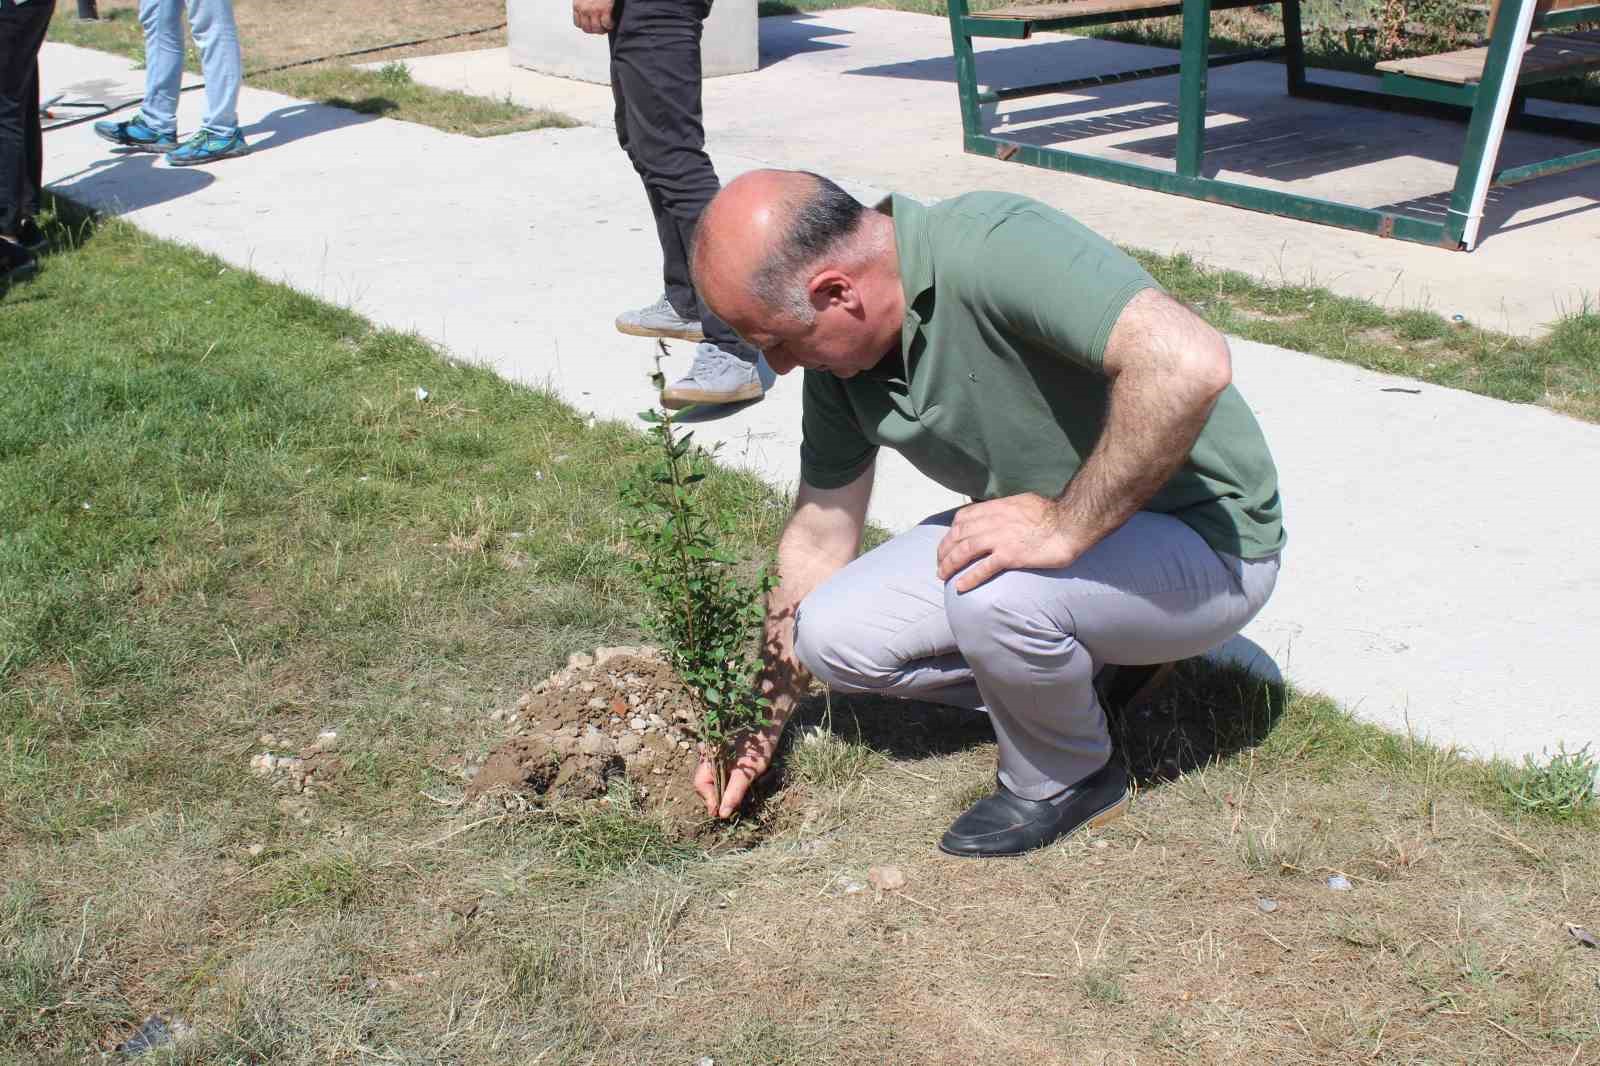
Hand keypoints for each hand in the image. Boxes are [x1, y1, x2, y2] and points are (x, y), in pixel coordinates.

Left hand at [572, 0, 614, 33]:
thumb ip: (584, 5)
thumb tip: (588, 16)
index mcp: (577, 5)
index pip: (578, 24)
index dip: (586, 26)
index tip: (592, 25)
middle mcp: (583, 9)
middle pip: (587, 29)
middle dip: (595, 30)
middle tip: (602, 28)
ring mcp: (593, 10)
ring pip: (597, 29)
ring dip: (604, 29)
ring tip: (608, 26)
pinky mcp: (604, 9)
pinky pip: (607, 24)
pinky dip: (610, 25)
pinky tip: (612, 22)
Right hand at [694, 717, 784, 818]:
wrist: (768, 725)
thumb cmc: (757, 746)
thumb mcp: (747, 773)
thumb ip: (734, 792)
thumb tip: (723, 814)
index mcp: (708, 757)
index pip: (700, 783)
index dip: (709, 800)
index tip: (720, 814)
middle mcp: (708, 756)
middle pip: (706, 783)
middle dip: (716, 797)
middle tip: (729, 809)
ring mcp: (716, 756)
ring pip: (714, 779)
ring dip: (723, 791)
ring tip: (734, 800)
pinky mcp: (725, 758)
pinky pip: (721, 774)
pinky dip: (728, 783)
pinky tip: (738, 787)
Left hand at [936, 493, 1083, 591]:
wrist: (1071, 522)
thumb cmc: (1053, 514)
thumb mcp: (1023, 503)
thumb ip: (1007, 509)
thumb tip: (1002, 514)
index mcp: (997, 508)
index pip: (963, 518)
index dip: (951, 532)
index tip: (947, 544)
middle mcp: (994, 521)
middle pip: (959, 535)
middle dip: (944, 550)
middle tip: (939, 564)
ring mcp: (1001, 538)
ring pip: (965, 550)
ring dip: (950, 564)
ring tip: (942, 576)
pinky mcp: (1011, 555)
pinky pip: (983, 568)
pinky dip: (969, 577)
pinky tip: (960, 586)